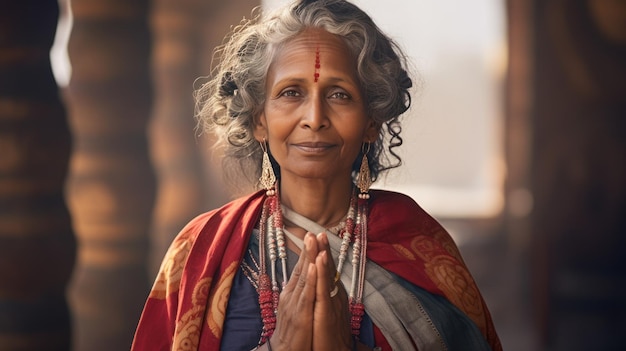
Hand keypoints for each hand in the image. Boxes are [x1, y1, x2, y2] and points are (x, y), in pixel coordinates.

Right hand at [271, 233, 318, 349]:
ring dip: (310, 257)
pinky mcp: (301, 314)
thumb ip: (300, 293)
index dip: (307, 253)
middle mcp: (291, 295)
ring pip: (304, 277)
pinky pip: (307, 294)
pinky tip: (315, 266)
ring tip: (314, 240)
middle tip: (312, 231)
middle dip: (308, 249)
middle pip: (302, 268)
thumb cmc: (292, 333)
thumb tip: (305, 279)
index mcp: (292, 293)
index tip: (312, 236)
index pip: (300, 269)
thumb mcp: (295, 309)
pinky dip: (311, 279)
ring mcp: (295, 303)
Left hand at [312, 232, 351, 350]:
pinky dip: (321, 273)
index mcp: (331, 294)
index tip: (318, 238)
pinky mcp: (326, 309)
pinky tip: (319, 260)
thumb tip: (324, 287)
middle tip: (319, 230)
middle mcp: (334, 294)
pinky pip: (323, 288)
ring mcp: (331, 300)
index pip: (326, 270)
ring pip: (326, 274)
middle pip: (328, 268)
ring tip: (319, 237)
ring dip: (323, 254)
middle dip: (323, 249)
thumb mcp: (326, 312)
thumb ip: (326, 298)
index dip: (323, 254)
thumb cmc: (329, 335)